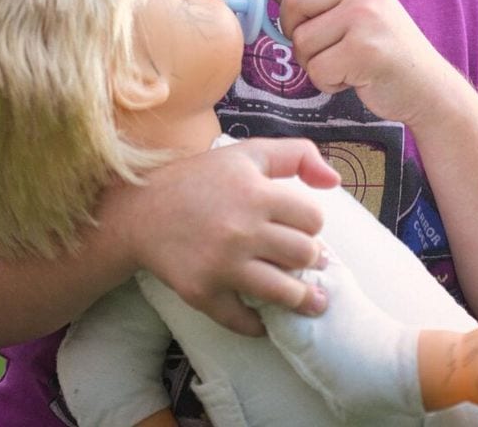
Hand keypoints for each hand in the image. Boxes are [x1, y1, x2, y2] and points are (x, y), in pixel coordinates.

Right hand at [103, 137, 339, 335]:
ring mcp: (222, 265)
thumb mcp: (249, 153)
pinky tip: (266, 320)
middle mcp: (242, 230)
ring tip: (312, 301)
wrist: (142, 211)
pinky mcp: (202, 292)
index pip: (312, 218)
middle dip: (312, 259)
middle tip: (309, 261)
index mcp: (257, 194)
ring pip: (282, 292)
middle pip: (304, 255)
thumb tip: (334, 179)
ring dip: (302, 299)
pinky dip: (258, 325)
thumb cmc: (201, 179)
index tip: (304, 227)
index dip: (313, 223)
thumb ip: (297, 155)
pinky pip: (242, 320)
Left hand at [273, 0, 455, 123]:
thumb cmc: (382, 48)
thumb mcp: (354, 8)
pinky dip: (328, 82)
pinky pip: (317, 69)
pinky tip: (353, 78)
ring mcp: (365, 17)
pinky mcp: (365, 51)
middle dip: (294, 32)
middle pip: (292, 1)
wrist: (426, 85)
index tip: (294, 14)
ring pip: (301, 41)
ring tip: (344, 63)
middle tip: (322, 46)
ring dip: (313, 63)